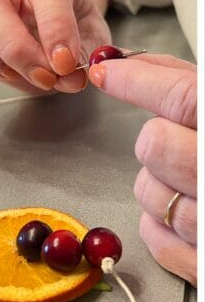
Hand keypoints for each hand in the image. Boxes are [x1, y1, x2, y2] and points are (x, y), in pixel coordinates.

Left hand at [89, 54, 196, 284]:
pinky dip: (160, 224)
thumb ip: (190, 85)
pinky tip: (187, 210)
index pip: (185, 99)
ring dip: (159, 182)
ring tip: (194, 181)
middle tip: (181, 141)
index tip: (106, 71)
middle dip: (157, 137)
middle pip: (156, 145)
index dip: (137, 81)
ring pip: (149, 192)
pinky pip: (155, 237)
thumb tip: (132, 64)